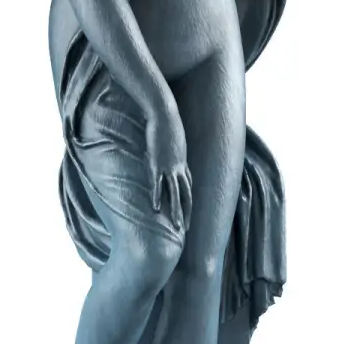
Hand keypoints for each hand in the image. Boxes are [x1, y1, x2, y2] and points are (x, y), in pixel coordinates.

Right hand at [144, 98, 191, 231]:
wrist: (165, 114)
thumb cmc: (167, 122)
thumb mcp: (172, 138)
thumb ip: (170, 147)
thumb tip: (166, 149)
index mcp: (182, 162)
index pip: (188, 186)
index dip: (188, 200)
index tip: (188, 212)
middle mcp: (179, 168)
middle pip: (186, 195)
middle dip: (187, 212)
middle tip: (185, 229)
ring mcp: (169, 167)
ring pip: (175, 195)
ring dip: (177, 212)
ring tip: (177, 228)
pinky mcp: (157, 164)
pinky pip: (158, 185)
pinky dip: (158, 197)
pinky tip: (156, 209)